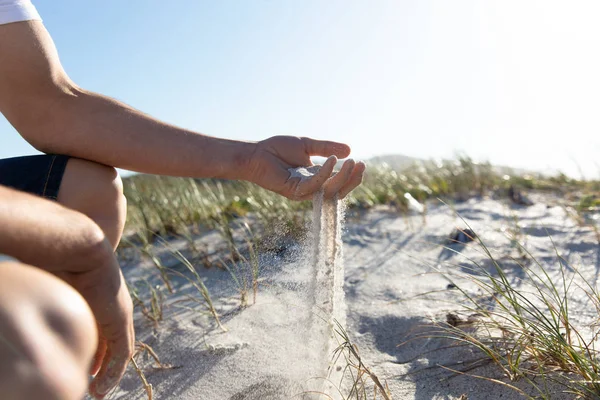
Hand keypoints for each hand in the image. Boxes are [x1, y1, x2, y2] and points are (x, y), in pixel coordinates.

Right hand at [63, 248, 133, 398]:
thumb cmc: (61, 265)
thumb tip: (29, 311)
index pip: (101, 337)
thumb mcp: (56, 291)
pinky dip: (114, 371)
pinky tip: (102, 385)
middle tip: (94, 388)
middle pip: (111, 347)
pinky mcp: (121, 320)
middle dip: (103, 368)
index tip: (86, 372)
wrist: (80, 249)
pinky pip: (122, 353)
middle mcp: (112, 312)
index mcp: (97, 305)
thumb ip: (55, 304)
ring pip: (119, 353)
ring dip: (110, 374)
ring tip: (98, 392)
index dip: (94, 355)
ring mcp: (119, 316)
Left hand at [246, 136, 364, 199]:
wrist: (256, 153)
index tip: (361, 163)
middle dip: (352, 180)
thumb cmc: (277, 149)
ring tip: (352, 162)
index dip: (351, 176)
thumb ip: (326, 148)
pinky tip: (332, 160)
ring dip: (343, 177)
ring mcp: (303, 191)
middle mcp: (311, 187)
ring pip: (329, 190)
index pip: (338, 183)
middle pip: (337, 191)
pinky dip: (325, 173)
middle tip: (361, 165)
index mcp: (316, 178)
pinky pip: (315, 185)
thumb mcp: (307, 145)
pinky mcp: (294, 191)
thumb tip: (350, 149)